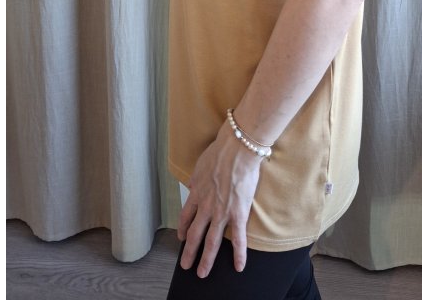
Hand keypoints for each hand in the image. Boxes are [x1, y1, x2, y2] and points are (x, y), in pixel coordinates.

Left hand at [177, 121, 263, 277]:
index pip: (186, 217)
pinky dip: (239, 255)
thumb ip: (197, 178)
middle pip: (194, 234)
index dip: (183, 229)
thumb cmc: (220, 152)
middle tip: (186, 265)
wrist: (236, 150)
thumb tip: (193, 184)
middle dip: (189, 252)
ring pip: (211, 242)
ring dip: (206, 259)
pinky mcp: (238, 214)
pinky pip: (239, 239)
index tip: (182, 238)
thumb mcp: (200, 165)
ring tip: (202, 273)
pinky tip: (239, 266)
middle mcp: (206, 206)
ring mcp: (221, 212)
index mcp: (197, 193)